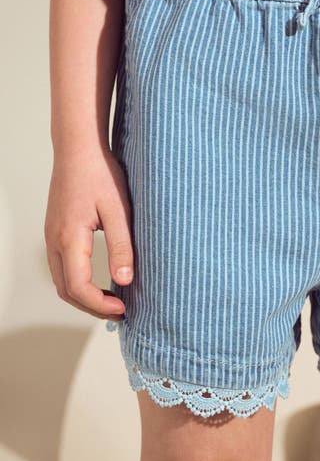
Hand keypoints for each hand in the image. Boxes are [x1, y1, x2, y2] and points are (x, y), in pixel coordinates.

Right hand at [44, 147, 133, 319]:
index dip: (100, 305)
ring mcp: (52, 236)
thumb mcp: (119, 209)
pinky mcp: (57, 230)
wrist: (79, 148)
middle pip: (66, 290)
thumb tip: (125, 281)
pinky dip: (79, 281)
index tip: (124, 308)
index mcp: (69, 238)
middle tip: (121, 312)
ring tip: (113, 300)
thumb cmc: (100, 173)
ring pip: (62, 280)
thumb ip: (121, 246)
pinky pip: (62, 266)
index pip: (79, 287)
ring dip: (84, 296)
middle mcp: (54, 241)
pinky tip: (101, 279)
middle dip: (92, 307)